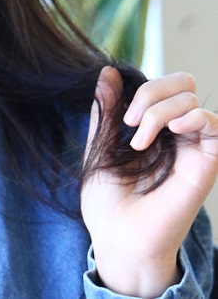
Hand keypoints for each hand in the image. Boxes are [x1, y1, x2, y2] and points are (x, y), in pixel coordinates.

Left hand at [81, 67, 217, 297]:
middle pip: (182, 83)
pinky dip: (191, 117)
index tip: (120, 115)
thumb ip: (107, 108)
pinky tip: (171, 131)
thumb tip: (108, 71)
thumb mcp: (100, 142)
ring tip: (139, 140)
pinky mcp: (205, 163)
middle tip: (130, 122)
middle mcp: (175, 132)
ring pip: (191, 99)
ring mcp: (191, 146)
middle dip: (152, 91)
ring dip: (159, 110)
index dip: (143, 87)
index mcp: (151, 125)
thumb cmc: (106, 198)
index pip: (162, 85)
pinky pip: (214, 124)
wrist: (117, 236)